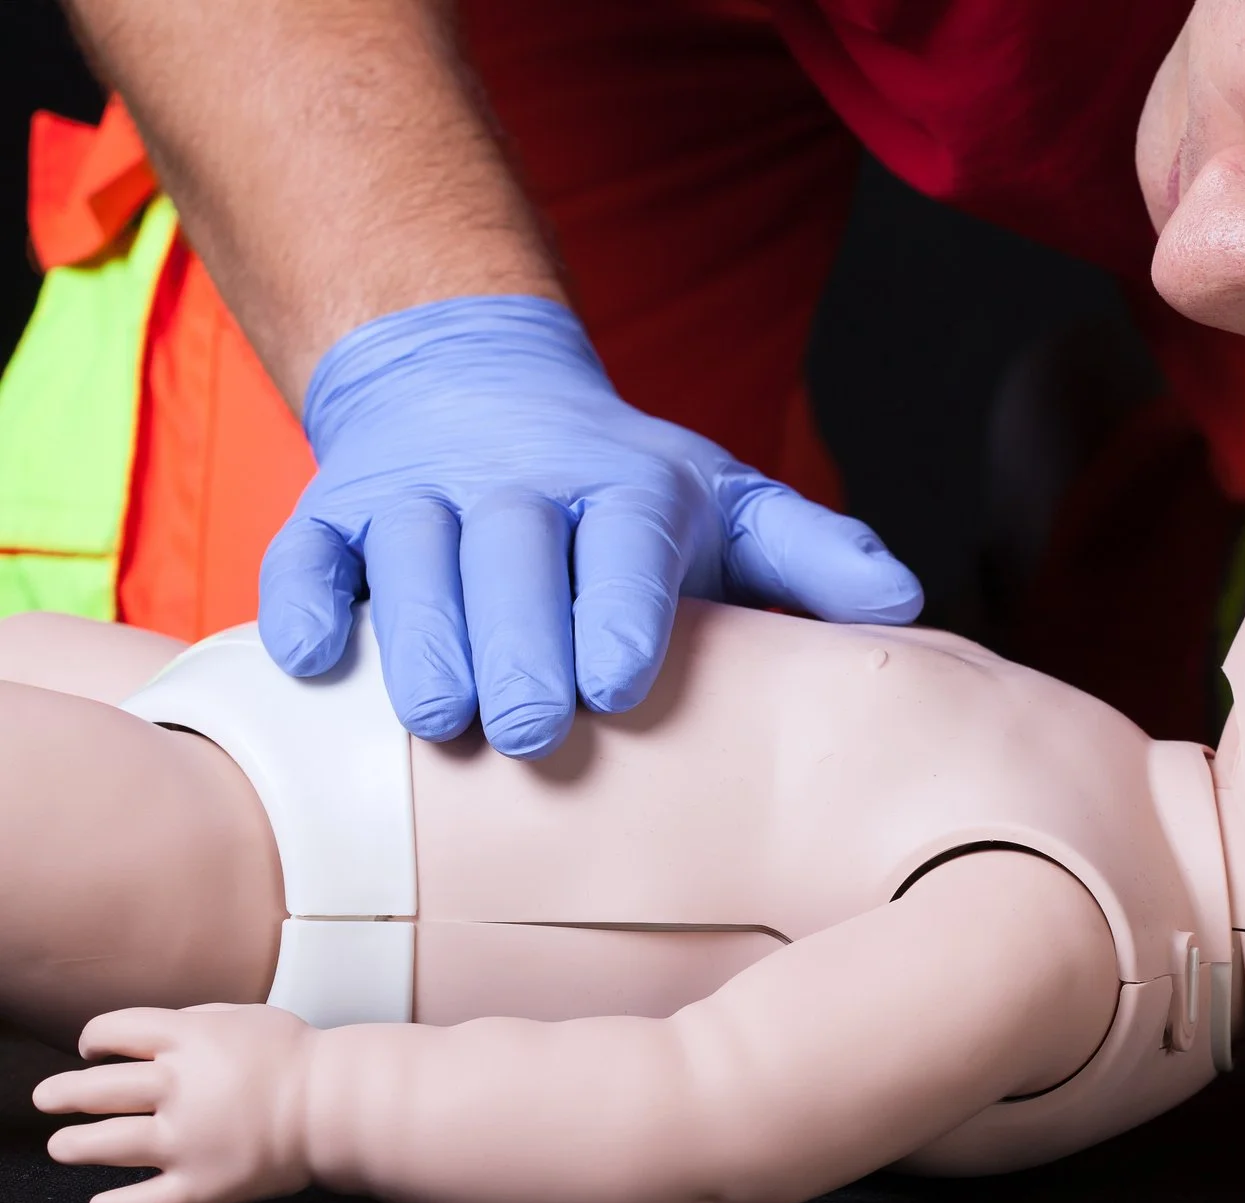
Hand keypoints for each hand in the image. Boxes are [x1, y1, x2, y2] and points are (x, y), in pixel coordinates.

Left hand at [34, 1005, 314, 1202]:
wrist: (341, 1104)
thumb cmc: (298, 1058)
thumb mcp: (246, 1017)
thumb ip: (194, 1021)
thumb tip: (142, 1036)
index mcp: (190, 1040)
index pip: (113, 1031)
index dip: (92, 1039)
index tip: (90, 1050)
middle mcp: (179, 1087)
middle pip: (96, 1089)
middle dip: (62, 1093)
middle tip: (47, 1098)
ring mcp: (186, 1140)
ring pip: (105, 1144)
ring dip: (73, 1145)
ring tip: (62, 1146)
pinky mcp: (202, 1184)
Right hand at [259, 295, 924, 757]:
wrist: (476, 394)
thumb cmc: (625, 496)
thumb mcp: (729, 508)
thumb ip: (810, 557)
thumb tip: (906, 606)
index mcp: (626, 487)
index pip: (626, 539)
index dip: (621, 605)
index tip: (623, 681)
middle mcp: (518, 484)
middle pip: (511, 551)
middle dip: (519, 637)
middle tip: (534, 728)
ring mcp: (418, 495)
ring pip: (408, 554)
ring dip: (416, 633)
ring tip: (437, 718)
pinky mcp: (335, 514)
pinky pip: (303, 551)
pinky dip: (299, 598)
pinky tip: (309, 660)